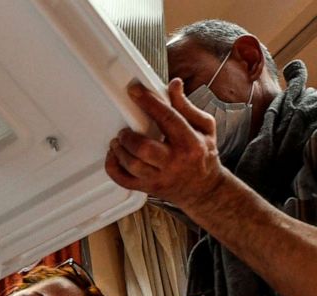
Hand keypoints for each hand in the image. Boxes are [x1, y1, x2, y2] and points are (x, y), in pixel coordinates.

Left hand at [105, 78, 230, 213]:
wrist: (203, 189)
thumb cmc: (203, 154)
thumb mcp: (203, 127)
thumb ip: (186, 106)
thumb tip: (174, 85)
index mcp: (191, 143)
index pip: (167, 119)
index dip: (149, 103)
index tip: (134, 91)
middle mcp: (174, 162)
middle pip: (144, 148)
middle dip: (129, 136)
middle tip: (125, 130)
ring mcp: (160, 178)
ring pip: (132, 165)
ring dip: (120, 150)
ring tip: (119, 141)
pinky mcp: (148, 188)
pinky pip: (124, 181)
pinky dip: (113, 167)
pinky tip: (114, 156)